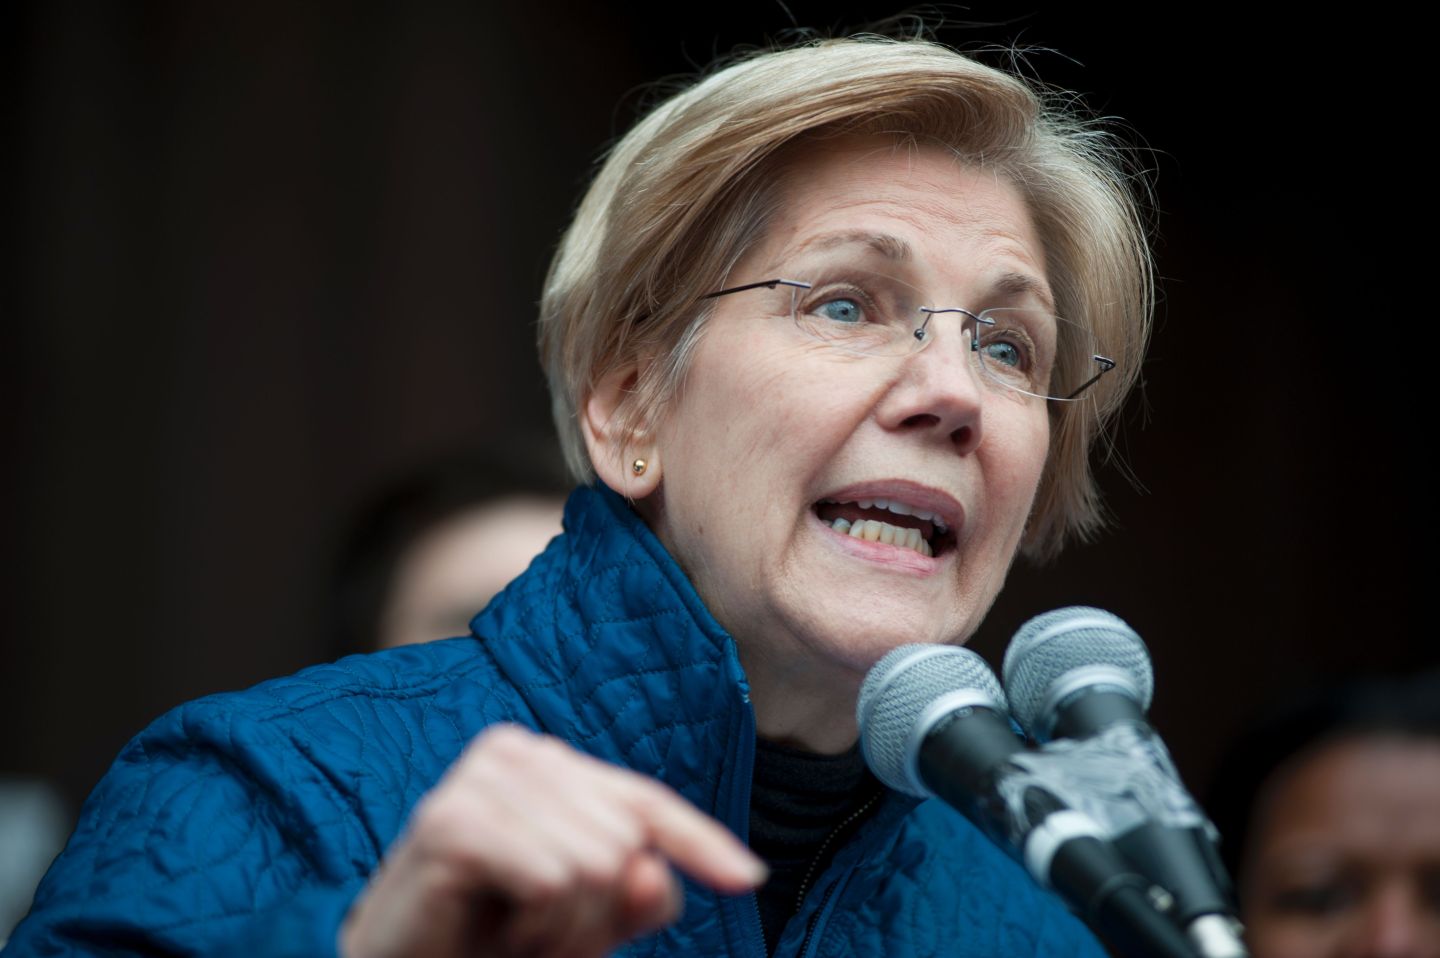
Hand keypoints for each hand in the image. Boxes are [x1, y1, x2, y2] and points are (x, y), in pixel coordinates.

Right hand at [340, 724, 766, 957]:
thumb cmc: (490, 936)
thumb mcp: (581, 920)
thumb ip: (631, 894)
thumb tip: (653, 873)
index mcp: (548, 763)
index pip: (645, 801)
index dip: (699, 843)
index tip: (747, 879)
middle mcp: (516, 752)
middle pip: (628, 842)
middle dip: (596, 913)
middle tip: (533, 929)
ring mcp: (479, 779)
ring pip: (598, 864)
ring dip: (562, 926)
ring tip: (510, 928)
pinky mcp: (451, 820)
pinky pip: (553, 881)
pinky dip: (536, 926)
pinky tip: (491, 928)